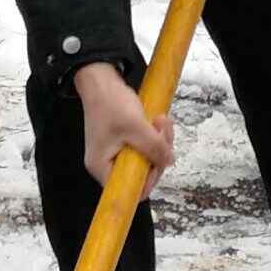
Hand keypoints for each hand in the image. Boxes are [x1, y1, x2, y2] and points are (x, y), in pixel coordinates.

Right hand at [74, 62, 175, 178]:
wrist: (101, 80)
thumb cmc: (108, 101)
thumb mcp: (135, 126)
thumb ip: (154, 147)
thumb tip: (169, 161)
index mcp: (102, 166)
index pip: (128, 190)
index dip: (147, 179)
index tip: (158, 161)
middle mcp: (108, 163)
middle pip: (142, 173)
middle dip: (157, 153)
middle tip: (162, 132)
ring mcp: (117, 153)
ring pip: (147, 158)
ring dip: (159, 141)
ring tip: (159, 120)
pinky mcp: (125, 142)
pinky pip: (146, 146)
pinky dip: (155, 135)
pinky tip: (156, 120)